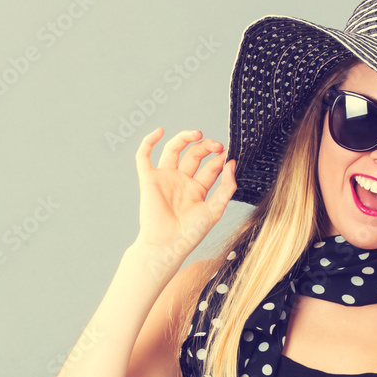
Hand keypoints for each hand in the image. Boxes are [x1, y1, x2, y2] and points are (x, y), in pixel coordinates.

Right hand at [133, 128, 236, 255]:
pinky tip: (160, 132)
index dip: (220, 159)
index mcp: (198, 190)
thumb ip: (227, 187)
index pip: (211, 167)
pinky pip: (144, 156)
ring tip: (198, 134)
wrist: (168, 244)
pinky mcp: (149, 179)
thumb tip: (232, 163)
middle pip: (194, 155)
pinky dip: (148, 141)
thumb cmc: (191, 233)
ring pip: (173, 149)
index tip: (229, 155)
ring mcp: (165, 178)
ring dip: (185, 138)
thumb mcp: (215, 209)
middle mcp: (181, 181)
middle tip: (217, 146)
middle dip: (206, 147)